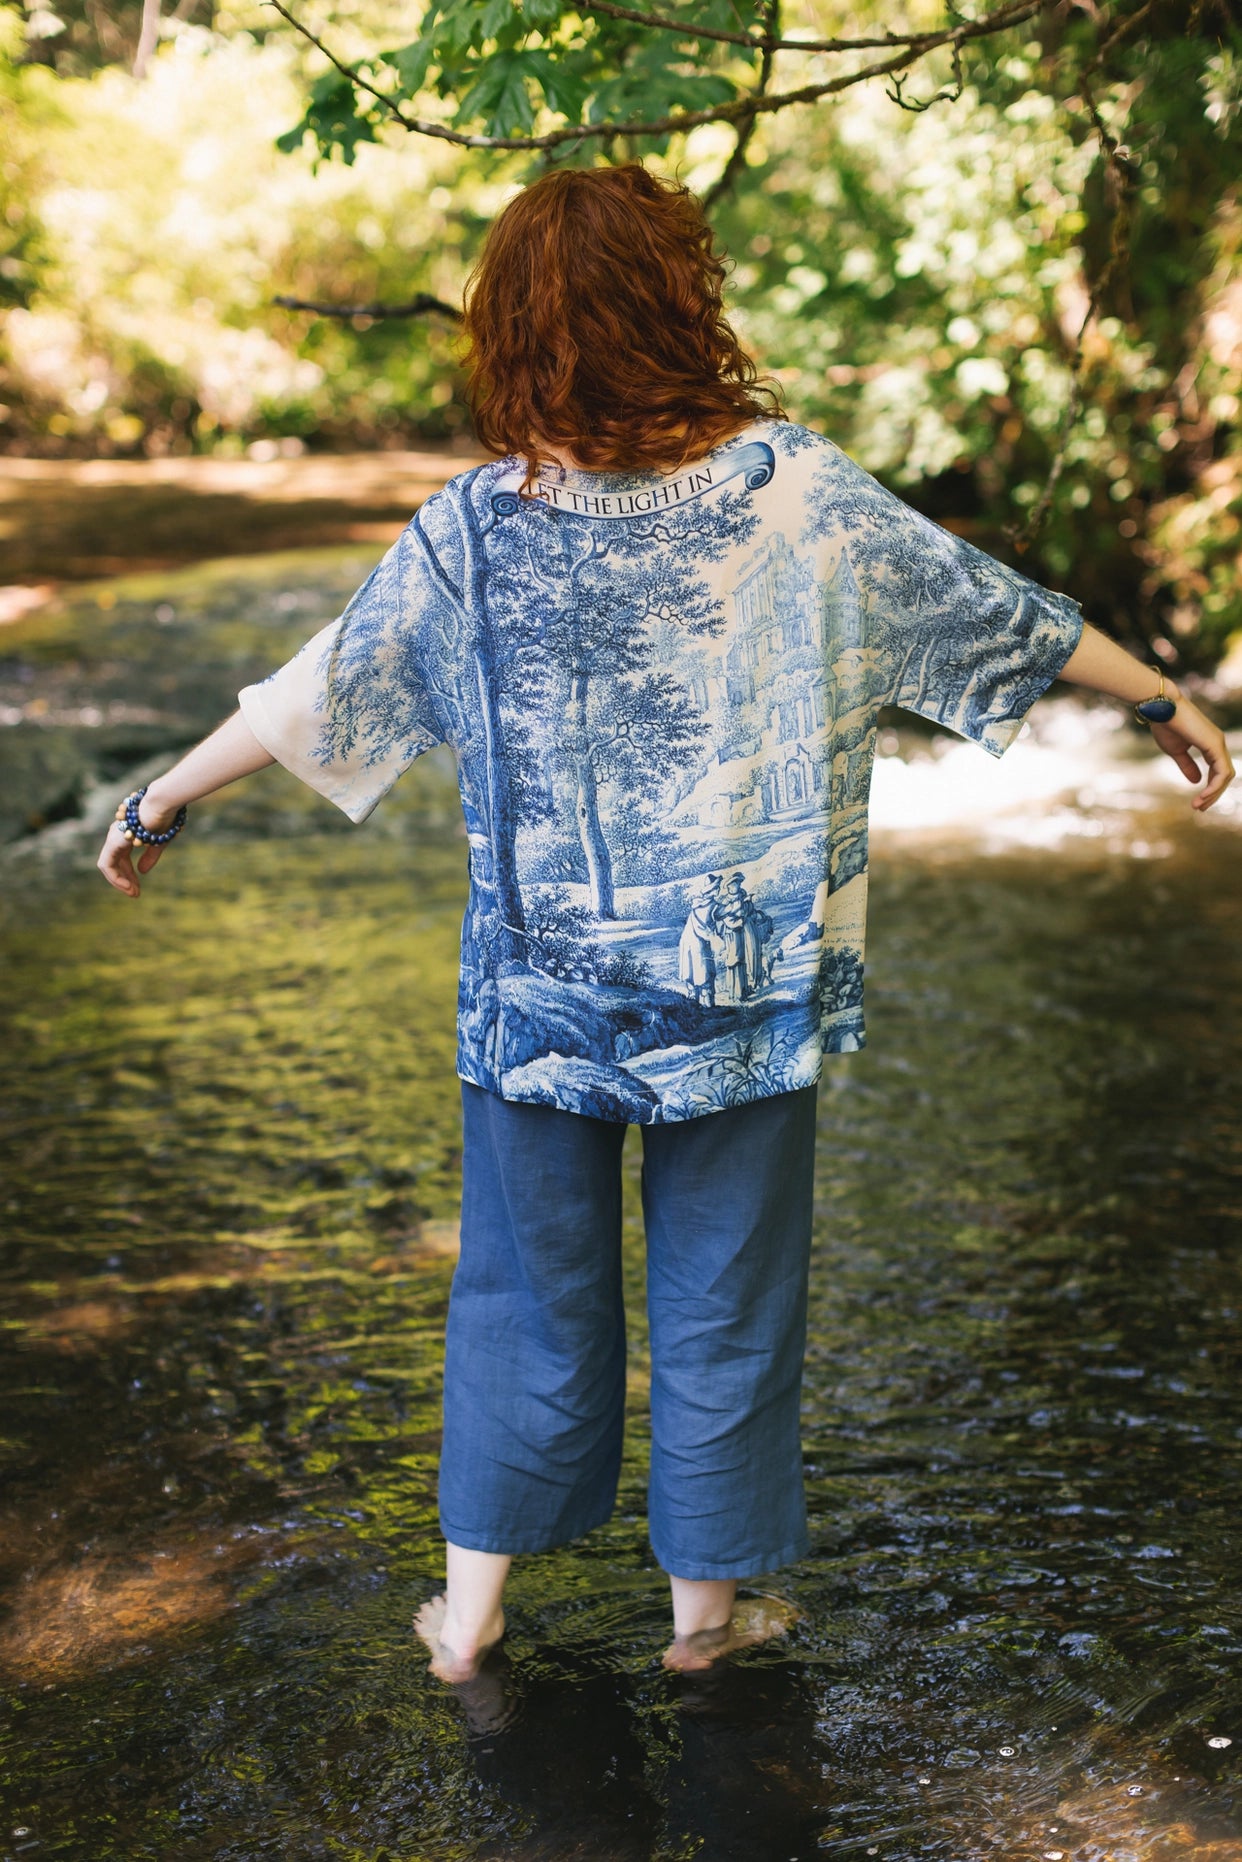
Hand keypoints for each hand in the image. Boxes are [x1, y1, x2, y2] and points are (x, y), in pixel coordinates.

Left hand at [97, 790, 178, 898]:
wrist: (161, 806)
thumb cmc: (164, 819)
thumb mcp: (158, 843)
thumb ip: (149, 857)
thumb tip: (142, 872)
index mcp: (128, 833)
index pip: (123, 858)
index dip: (130, 873)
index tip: (138, 886)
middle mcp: (117, 835)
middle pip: (117, 863)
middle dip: (125, 879)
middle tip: (136, 893)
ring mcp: (113, 838)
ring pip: (108, 866)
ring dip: (119, 882)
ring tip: (132, 893)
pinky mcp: (112, 843)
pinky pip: (106, 866)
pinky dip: (115, 878)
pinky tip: (127, 887)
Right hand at [1147, 691, 1234, 811]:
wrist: (1160, 708)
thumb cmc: (1165, 726)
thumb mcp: (1176, 751)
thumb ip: (1187, 765)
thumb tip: (1196, 781)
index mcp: (1210, 744)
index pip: (1218, 771)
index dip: (1210, 788)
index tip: (1196, 802)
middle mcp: (1218, 743)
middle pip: (1225, 775)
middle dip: (1214, 794)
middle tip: (1199, 808)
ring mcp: (1218, 743)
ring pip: (1226, 776)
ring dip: (1214, 794)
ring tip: (1198, 805)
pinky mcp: (1214, 744)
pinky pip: (1222, 772)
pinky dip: (1214, 786)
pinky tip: (1203, 795)